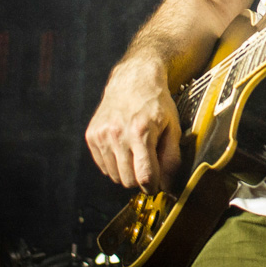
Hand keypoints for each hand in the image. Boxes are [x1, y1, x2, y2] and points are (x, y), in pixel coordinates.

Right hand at [84, 58, 182, 194]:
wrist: (133, 80)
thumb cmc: (156, 103)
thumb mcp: (173, 127)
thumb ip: (172, 158)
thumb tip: (169, 186)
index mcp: (141, 132)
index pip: (145, 176)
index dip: (153, 186)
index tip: (156, 184)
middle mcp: (118, 134)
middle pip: (128, 180)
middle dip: (140, 179)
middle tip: (148, 165)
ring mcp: (102, 135)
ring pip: (114, 176)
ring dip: (127, 172)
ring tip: (136, 154)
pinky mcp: (92, 136)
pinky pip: (103, 166)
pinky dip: (114, 164)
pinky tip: (123, 149)